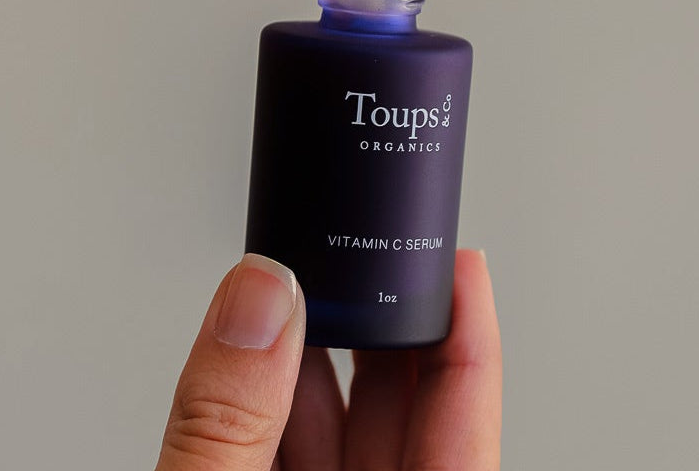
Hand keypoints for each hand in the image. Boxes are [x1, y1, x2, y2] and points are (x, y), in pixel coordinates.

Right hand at [157, 251, 501, 470]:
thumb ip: (228, 421)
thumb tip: (261, 298)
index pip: (464, 430)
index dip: (470, 337)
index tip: (461, 262)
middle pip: (404, 416)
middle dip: (379, 325)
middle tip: (365, 248)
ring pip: (340, 432)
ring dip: (311, 354)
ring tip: (291, 284)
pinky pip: (286, 452)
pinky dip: (269, 398)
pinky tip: (250, 345)